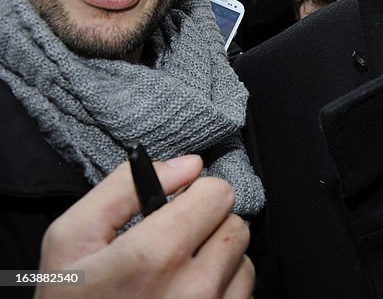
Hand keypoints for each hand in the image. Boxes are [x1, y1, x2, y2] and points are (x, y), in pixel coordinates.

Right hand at [36, 155, 252, 298]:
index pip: (218, 194)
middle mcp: (195, 288)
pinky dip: (222, 291)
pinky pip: (242, 294)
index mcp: (156, 255)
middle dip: (207, 228)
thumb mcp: (72, 237)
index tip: (176, 210)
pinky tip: (187, 297)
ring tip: (177, 277)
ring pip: (243, 260)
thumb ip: (124, 188)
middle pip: (234, 226)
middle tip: (173, 247)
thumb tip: (190, 164)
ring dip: (217, 261)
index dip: (195, 195)